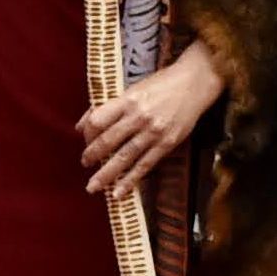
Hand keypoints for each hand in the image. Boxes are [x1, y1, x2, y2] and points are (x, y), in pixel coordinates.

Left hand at [78, 44, 225, 196]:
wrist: (194, 83)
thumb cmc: (161, 84)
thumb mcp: (133, 90)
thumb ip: (108, 106)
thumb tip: (81, 125)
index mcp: (127, 100)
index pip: (98, 120)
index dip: (87, 134)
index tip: (85, 140)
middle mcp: (138, 117)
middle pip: (108, 141)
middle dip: (92, 156)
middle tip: (84, 165)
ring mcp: (153, 132)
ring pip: (124, 158)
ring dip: (106, 175)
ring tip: (93, 187)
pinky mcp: (167, 143)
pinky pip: (144, 165)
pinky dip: (130, 180)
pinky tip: (119, 192)